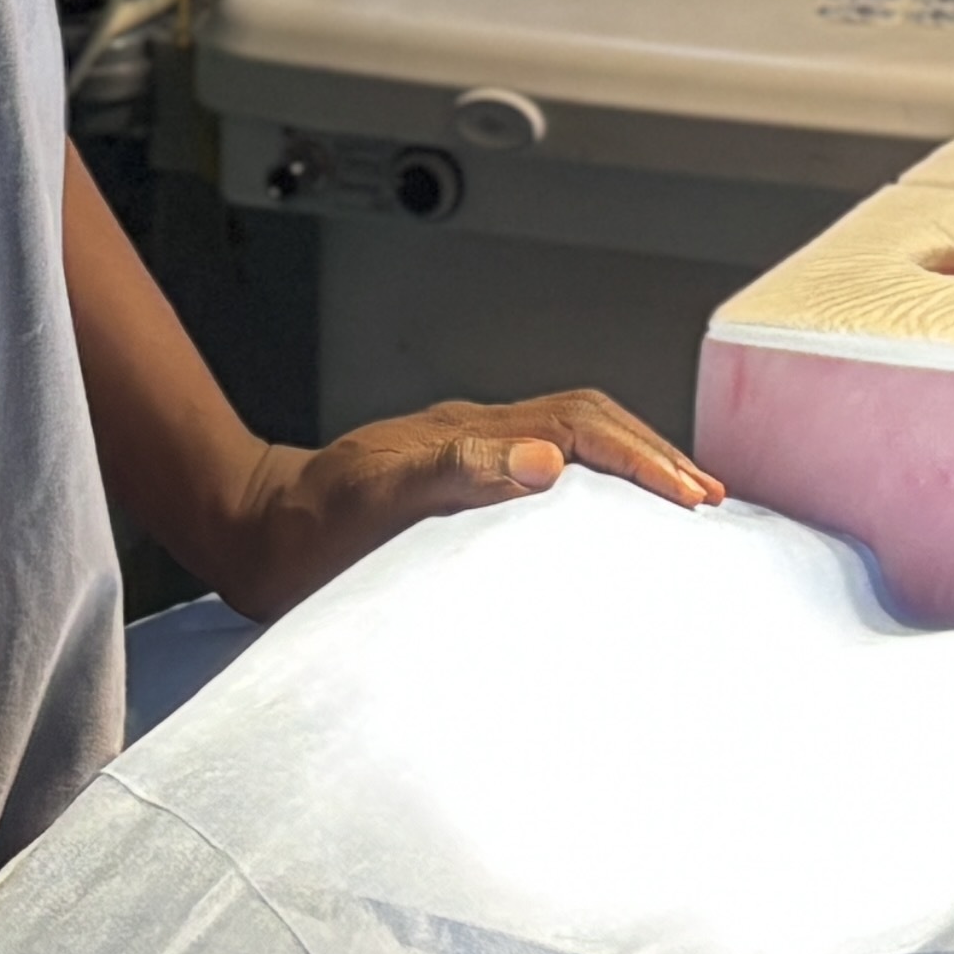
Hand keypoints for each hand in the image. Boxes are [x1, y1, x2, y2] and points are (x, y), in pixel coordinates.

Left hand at [203, 389, 723, 622]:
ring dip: (629, 465)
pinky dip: (590, 489)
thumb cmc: (303, 526)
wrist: (245, 531)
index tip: (692, 499)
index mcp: (471, 434)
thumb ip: (457, 468)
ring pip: (570, 442)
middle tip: (707, 500)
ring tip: (677, 504)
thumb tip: (550, 462)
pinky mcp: (454, 488)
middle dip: (653, 454)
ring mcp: (466, 457)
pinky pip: (543, 473)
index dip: (643, 458)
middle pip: (588, 423)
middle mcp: (476, 437)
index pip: (581, 429)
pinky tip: (601, 525)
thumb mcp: (375, 494)